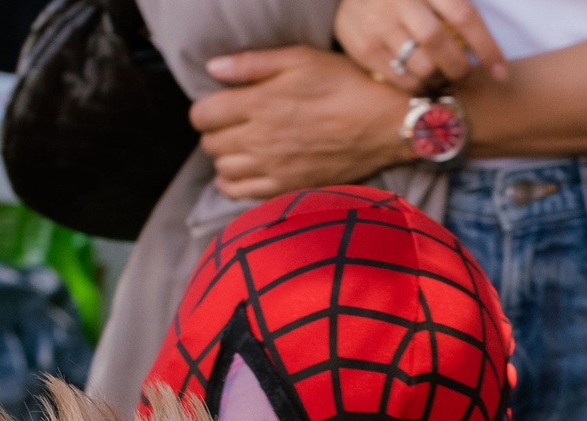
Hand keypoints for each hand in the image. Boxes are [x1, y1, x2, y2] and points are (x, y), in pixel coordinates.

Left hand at [196, 48, 415, 200]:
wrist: (383, 125)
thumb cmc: (345, 85)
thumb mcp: (301, 59)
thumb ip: (253, 64)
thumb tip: (213, 69)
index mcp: (259, 103)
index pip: (203, 115)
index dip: (204, 109)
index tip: (219, 104)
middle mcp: (260, 139)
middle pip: (210, 144)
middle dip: (214, 132)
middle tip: (233, 124)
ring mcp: (273, 167)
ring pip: (222, 170)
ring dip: (224, 158)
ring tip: (240, 147)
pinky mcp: (288, 187)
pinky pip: (242, 194)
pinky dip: (234, 184)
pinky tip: (246, 171)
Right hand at [336, 0, 506, 94]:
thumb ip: (457, 8)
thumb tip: (494, 51)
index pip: (463, 15)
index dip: (486, 47)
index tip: (501, 73)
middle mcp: (400, 2)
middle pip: (438, 42)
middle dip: (460, 67)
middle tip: (467, 76)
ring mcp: (379, 24)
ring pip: (421, 66)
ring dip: (440, 79)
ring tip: (444, 76)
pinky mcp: (364, 47)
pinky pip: (402, 79)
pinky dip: (420, 85)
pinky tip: (424, 78)